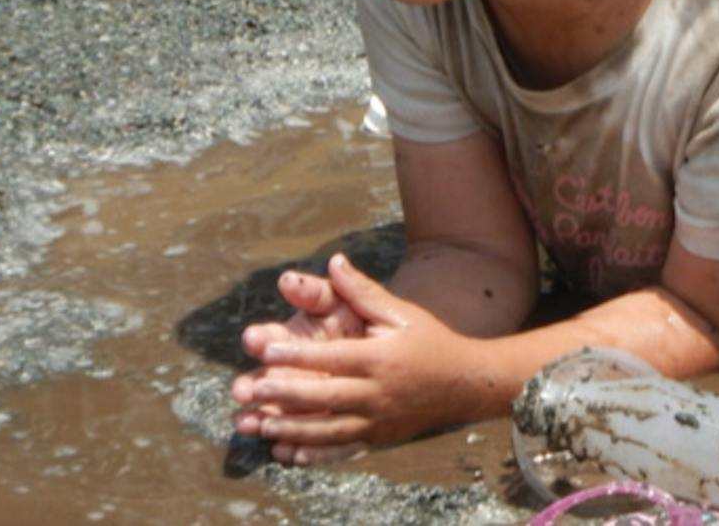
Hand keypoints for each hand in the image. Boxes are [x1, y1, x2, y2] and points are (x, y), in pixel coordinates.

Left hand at [230, 253, 485, 463]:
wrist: (466, 383)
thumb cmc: (430, 341)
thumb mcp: (401, 313)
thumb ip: (363, 292)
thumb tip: (334, 262)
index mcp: (381, 358)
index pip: (333, 356)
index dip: (298, 354)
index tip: (267, 350)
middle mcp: (379, 392)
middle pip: (326, 396)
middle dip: (286, 393)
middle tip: (252, 388)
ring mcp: (379, 420)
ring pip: (329, 429)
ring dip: (292, 429)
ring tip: (260, 426)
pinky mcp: (379, 439)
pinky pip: (343, 451)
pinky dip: (315, 455)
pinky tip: (288, 455)